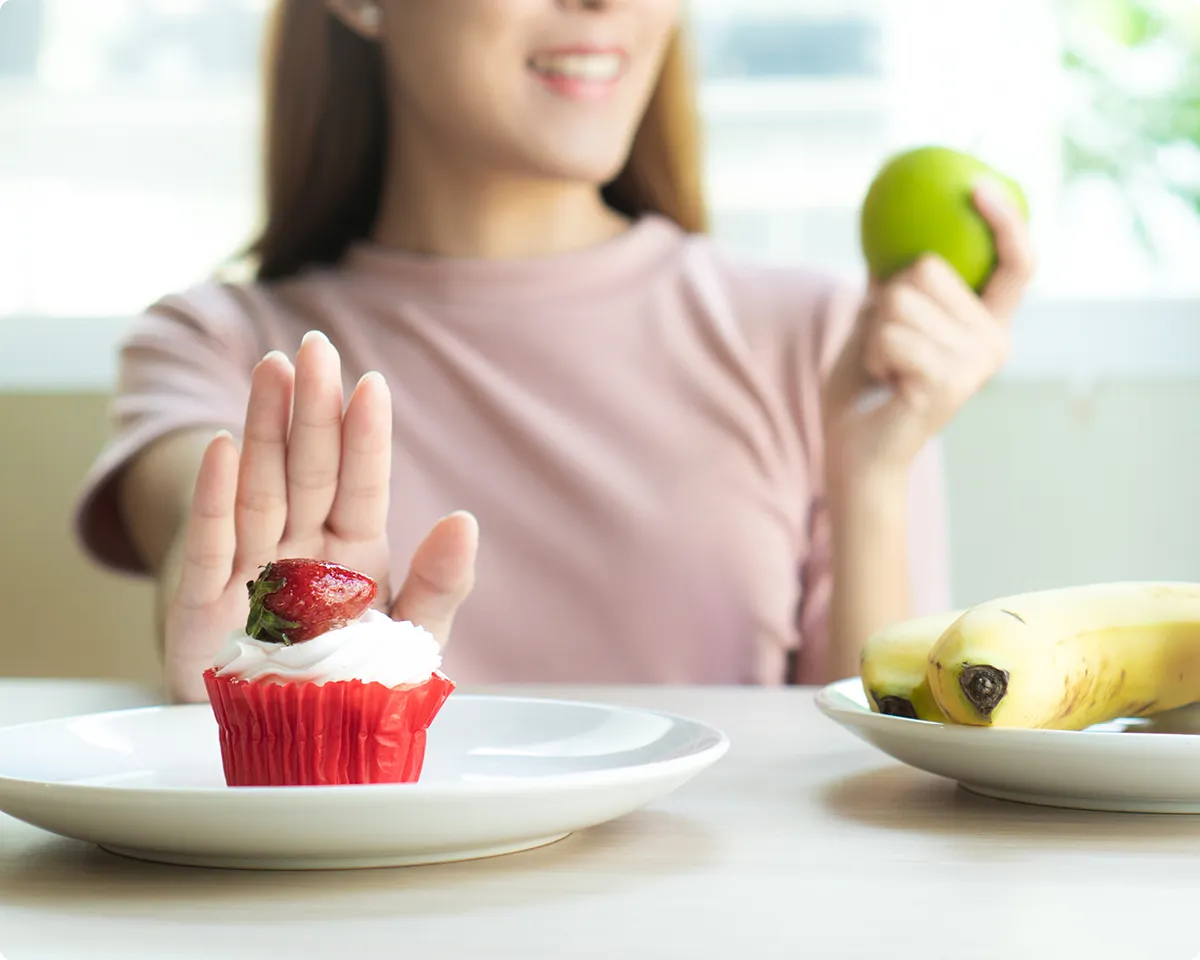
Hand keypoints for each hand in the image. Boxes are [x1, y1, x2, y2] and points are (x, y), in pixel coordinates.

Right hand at [163, 331, 477, 701]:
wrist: (290, 747)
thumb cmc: (350, 685)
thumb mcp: (411, 640)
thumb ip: (440, 586)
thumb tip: (465, 519)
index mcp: (356, 556)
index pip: (362, 486)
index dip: (365, 438)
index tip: (372, 385)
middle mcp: (303, 551)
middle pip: (309, 471)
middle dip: (314, 410)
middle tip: (315, 347)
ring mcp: (252, 571)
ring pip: (262, 489)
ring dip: (265, 431)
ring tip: (273, 371)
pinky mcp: (203, 606)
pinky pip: (216, 546)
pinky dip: (218, 500)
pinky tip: (225, 447)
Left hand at [822, 180, 1035, 481]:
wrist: (855, 450)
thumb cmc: (865, 387)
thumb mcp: (878, 323)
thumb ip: (895, 285)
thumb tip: (888, 231)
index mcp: (987, 324)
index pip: (1015, 264)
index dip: (1006, 221)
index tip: (977, 186)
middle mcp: (994, 341)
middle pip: (927, 268)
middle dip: (886, 302)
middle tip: (888, 348)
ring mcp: (976, 364)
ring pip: (900, 300)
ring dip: (874, 332)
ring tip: (885, 368)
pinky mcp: (949, 383)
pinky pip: (890, 334)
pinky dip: (872, 353)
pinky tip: (884, 381)